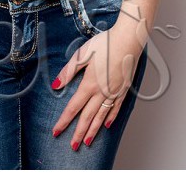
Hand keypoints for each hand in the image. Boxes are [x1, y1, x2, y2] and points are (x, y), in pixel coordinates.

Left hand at [49, 22, 145, 150]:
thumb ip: (69, 71)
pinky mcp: (124, 89)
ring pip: (102, 116)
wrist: (129, 39)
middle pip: (87, 117)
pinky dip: (110, 118)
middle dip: (78, 133)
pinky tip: (107, 125)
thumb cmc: (105, 43)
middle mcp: (102, 92)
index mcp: (89, 84)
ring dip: (93, 130)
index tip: (56, 131)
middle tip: (73, 146)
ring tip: (87, 142)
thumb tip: (56, 85)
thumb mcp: (82, 54)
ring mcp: (114, 92)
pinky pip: (116, 108)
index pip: (73, 107)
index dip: (64, 121)